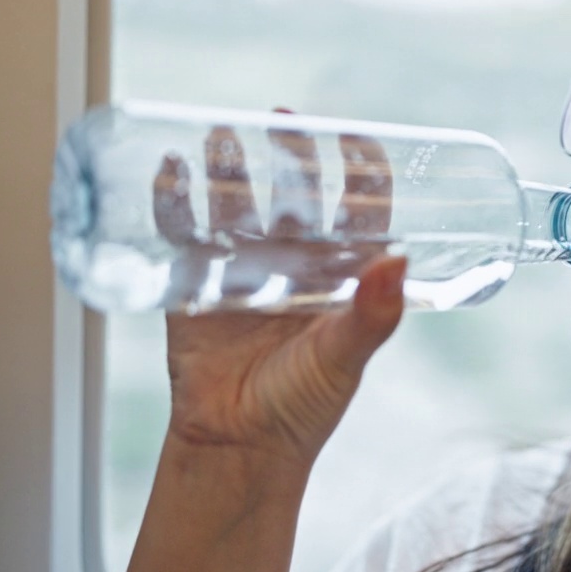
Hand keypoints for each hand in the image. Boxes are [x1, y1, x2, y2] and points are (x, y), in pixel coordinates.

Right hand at [152, 117, 403, 467]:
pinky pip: (183, 235)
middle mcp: (296, 266)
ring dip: (230, 171)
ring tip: (223, 138)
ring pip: (238, 206)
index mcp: (342, 277)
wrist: (237, 448)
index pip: (358, 209)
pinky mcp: (195, 287)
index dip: (359, 170)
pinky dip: (174, 203)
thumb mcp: (345, 357)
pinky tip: (171, 172)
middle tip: (282, 122)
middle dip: (290, 156)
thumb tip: (399, 261)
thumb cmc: (302, 407)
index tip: (354, 135)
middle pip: (296, 194)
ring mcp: (245, 272)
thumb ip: (374, 314)